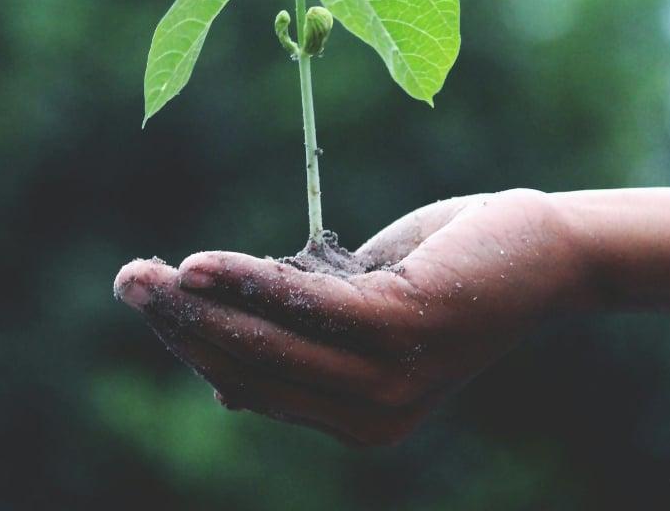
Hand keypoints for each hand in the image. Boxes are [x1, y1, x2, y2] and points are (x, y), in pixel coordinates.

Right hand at [114, 189, 588, 445]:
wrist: (542, 251)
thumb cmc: (446, 273)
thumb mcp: (362, 311)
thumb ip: (302, 341)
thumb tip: (221, 380)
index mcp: (357, 418)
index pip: (253, 385)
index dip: (194, 345)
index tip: (151, 301)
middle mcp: (372, 416)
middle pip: (251, 369)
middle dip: (181, 326)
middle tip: (127, 281)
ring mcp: (390, 379)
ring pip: (269, 344)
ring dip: (200, 307)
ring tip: (146, 275)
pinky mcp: (404, 329)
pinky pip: (307, 307)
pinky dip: (250, 283)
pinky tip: (201, 264)